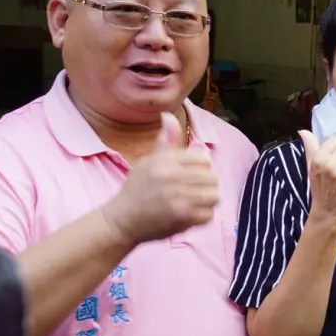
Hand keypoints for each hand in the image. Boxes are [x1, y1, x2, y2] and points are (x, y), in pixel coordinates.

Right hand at [103, 112, 218, 244]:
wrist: (122, 219)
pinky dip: (201, 217)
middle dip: (205, 185)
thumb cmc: (137, 188)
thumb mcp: (148, 160)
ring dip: (206, 201)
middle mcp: (172, 177)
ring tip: (192, 202)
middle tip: (191, 191)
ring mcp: (178, 198)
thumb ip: (165, 141)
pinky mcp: (182, 217)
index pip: (203, 158)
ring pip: (214, 195)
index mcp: (165, 160)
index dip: (200, 167)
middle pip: (212, 177)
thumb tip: (169, 115)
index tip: (189, 174)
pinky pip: (209, 214)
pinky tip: (189, 215)